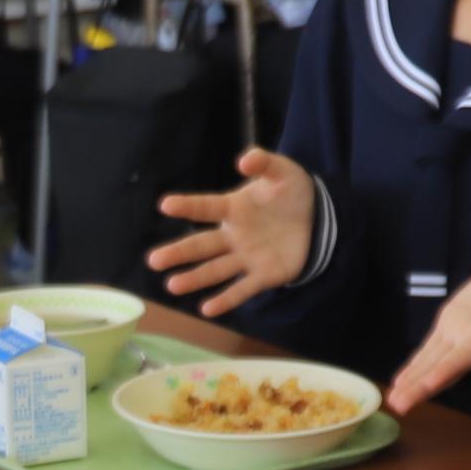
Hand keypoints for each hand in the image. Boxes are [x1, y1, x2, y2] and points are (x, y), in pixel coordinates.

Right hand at [147, 145, 319, 315]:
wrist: (316, 217)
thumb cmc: (290, 192)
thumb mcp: (282, 171)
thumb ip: (264, 162)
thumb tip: (245, 160)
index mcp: (234, 208)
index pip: (206, 207)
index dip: (188, 206)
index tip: (165, 205)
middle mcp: (234, 235)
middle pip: (202, 245)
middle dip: (179, 252)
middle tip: (154, 260)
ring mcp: (247, 257)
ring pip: (216, 270)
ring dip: (195, 278)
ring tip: (172, 286)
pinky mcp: (264, 275)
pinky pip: (242, 289)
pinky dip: (226, 299)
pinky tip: (207, 309)